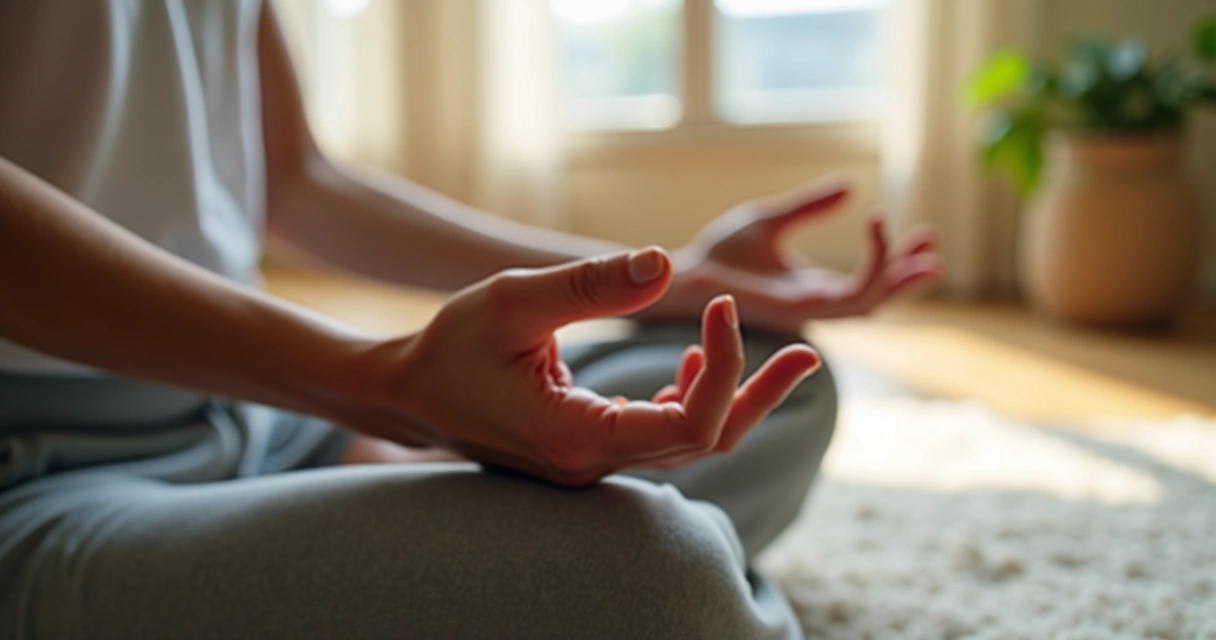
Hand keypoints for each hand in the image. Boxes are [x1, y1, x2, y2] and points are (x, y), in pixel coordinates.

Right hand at [354, 248, 819, 486]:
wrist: (408, 392)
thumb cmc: (450, 346)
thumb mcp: (513, 299)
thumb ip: (590, 283)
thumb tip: (662, 262)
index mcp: (579, 438)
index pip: (689, 424)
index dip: (723, 365)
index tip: (719, 303)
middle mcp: (594, 465)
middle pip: (705, 443)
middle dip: (759, 393)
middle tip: (809, 353)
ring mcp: (593, 465)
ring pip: (688, 444)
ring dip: (732, 397)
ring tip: (780, 356)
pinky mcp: (590, 451)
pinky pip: (661, 438)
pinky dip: (691, 402)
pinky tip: (694, 365)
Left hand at [638, 177, 942, 334]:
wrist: (691, 272)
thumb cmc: (722, 253)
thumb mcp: (774, 220)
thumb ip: (811, 207)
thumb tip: (850, 187)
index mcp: (812, 287)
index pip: (866, 281)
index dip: (893, 259)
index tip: (913, 228)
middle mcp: (816, 303)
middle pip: (877, 297)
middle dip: (908, 275)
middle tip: (933, 247)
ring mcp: (810, 310)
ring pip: (871, 301)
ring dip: (899, 274)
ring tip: (921, 246)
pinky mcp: (801, 310)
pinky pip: (850, 296)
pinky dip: (872, 267)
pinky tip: (877, 228)